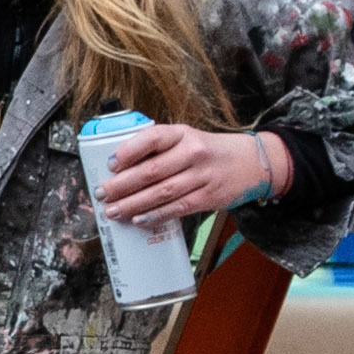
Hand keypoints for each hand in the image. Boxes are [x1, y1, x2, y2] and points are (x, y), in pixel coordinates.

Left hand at [92, 125, 290, 228]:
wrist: (251, 162)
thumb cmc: (208, 151)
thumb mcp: (185, 138)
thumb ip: (158, 148)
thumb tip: (119, 167)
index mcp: (182, 133)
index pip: (152, 138)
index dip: (128, 151)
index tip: (110, 164)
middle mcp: (192, 152)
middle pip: (151, 171)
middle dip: (122, 185)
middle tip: (102, 194)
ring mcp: (202, 176)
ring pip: (162, 193)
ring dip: (134, 204)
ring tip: (114, 211)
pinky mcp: (208, 197)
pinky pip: (177, 208)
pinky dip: (156, 215)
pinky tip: (139, 220)